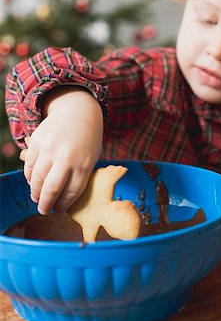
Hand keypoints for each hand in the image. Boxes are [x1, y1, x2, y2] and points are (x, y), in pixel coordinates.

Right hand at [21, 88, 102, 214]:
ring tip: (36, 197)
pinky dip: (29, 177)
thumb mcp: (92, 158)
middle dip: (45, 205)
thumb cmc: (87, 139)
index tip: (58, 210)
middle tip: (43, 210)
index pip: (71, 193)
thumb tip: (62, 199)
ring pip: (36, 180)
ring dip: (34, 193)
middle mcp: (66, 157)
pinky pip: (29, 166)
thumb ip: (80, 176)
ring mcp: (50, 148)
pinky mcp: (37, 141)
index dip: (62, 205)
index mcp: (84, 164)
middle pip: (51, 190)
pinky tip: (33, 181)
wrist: (78, 110)